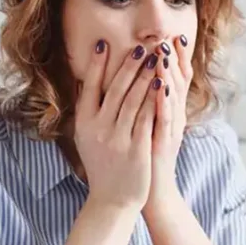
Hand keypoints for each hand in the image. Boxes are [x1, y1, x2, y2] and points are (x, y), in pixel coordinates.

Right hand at [73, 39, 160, 210]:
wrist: (112, 200)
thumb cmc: (102, 167)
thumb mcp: (86, 139)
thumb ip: (86, 112)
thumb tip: (83, 83)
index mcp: (84, 124)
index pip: (90, 88)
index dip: (98, 66)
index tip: (104, 44)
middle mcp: (98, 129)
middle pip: (115, 89)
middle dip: (128, 65)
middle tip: (140, 45)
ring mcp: (117, 139)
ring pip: (133, 99)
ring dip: (145, 75)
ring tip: (154, 57)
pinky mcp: (136, 148)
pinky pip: (147, 118)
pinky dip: (154, 98)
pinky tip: (162, 83)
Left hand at [145, 34, 191, 215]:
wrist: (151, 190)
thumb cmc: (145, 156)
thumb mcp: (147, 125)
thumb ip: (146, 104)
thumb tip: (138, 80)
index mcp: (169, 111)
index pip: (175, 78)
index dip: (175, 57)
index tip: (172, 35)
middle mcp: (174, 117)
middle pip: (178, 82)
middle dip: (175, 58)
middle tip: (171, 35)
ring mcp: (171, 129)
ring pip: (173, 97)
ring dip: (169, 73)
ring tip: (165, 53)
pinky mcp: (164, 142)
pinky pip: (165, 118)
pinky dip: (164, 101)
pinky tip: (161, 86)